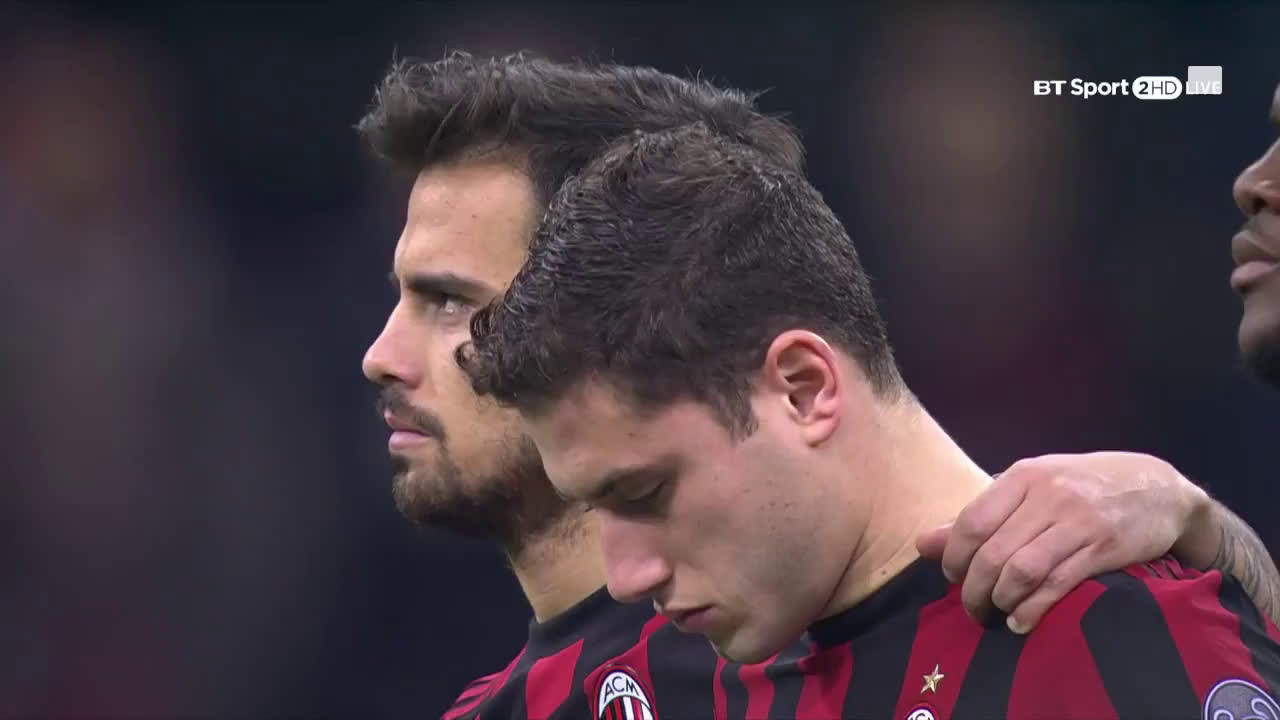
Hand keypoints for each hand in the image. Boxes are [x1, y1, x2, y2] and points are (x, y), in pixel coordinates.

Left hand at [916, 451, 1208, 632]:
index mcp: (1022, 477)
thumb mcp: (1031, 487)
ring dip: (1001, 601)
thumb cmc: (1083, 487)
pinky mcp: (1103, 548)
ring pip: (1020, 571)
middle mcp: (1046, 495)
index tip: (953, 578)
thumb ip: (980, 515)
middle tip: (973, 608)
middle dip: (974, 590)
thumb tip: (923, 543)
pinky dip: (1033, 609)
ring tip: (997, 615)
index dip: (954, 558)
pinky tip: (1022, 621)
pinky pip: (1057, 584)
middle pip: (991, 552)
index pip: (971, 522)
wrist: (1158, 488)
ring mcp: (1076, 521)